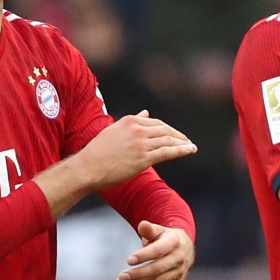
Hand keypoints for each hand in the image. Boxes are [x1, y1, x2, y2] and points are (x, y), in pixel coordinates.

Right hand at [81, 110, 196, 191]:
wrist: (87, 167)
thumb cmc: (97, 152)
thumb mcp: (114, 129)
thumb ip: (133, 120)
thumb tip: (146, 112)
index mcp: (130, 121)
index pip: (156, 123)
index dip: (168, 129)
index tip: (176, 135)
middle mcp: (137, 129)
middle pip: (165, 130)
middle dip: (178, 136)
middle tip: (187, 141)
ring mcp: (141, 143)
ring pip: (168, 141)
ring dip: (183, 144)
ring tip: (191, 147)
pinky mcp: (143, 158)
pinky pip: (167, 152)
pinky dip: (181, 150)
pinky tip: (189, 151)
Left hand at [115, 221, 194, 279]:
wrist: (184, 247)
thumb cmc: (165, 238)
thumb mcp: (158, 230)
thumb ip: (149, 229)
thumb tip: (142, 225)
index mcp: (174, 242)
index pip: (158, 250)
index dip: (144, 256)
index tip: (128, 260)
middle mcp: (179, 258)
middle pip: (157, 269)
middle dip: (137, 274)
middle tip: (120, 276)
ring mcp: (179, 273)